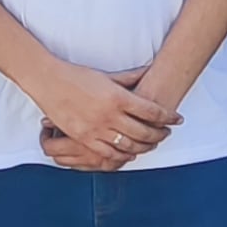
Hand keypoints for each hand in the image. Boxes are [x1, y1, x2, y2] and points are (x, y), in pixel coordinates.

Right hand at [30, 62, 174, 170]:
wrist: (49, 82)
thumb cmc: (78, 75)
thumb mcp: (107, 75)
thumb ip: (130, 78)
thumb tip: (149, 71)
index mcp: (118, 97)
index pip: (151, 111)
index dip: (168, 116)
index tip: (177, 119)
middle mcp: (110, 115)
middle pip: (144, 132)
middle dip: (160, 134)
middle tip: (167, 133)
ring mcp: (96, 129)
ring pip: (129, 146)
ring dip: (145, 146)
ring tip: (152, 144)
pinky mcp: (84, 139)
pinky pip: (109, 154)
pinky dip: (123, 156)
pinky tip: (131, 153)